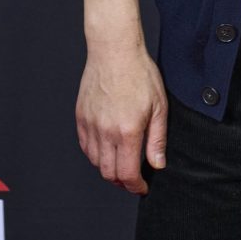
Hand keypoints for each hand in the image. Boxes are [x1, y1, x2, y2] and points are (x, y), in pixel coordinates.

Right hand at [75, 44, 167, 194]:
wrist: (114, 51)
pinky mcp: (81, 117)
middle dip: (122, 181)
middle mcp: (105, 132)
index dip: (135, 187)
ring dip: (108, 168)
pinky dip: (95, 154)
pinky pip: (85, 146)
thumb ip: (157, 139)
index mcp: (127, 131)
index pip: (127, 174)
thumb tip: (157, 164)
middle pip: (109, 172)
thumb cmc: (139, 74)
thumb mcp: (159, 107)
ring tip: (121, 162)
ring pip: (95, 161)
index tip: (141, 187)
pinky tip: (107, 148)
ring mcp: (90, 125)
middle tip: (133, 178)